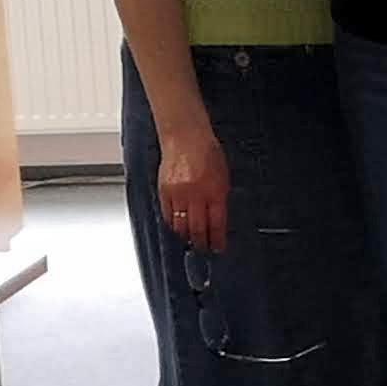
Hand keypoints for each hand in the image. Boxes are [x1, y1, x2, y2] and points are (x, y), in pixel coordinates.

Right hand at [151, 116, 230, 255]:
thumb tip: (218, 220)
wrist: (185, 136)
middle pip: (198, 229)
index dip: (218, 240)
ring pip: (181, 225)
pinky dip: (173, 224)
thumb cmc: (207, 152)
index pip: (217, 224)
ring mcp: (178, 194)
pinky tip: (178, 227)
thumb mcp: (222, 176)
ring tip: (191, 241)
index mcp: (215, 191)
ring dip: (186, 236)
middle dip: (202, 243)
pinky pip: (168, 215)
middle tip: (204, 249)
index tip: (218, 247)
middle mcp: (196, 195)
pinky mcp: (164, 191)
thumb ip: (219, 198)